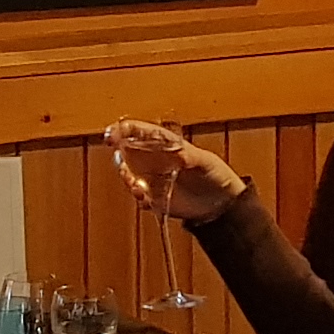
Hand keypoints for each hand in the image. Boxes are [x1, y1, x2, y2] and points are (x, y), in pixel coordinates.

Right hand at [106, 119, 244, 222]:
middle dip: (119, 154)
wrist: (221, 204)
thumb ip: (191, 157)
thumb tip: (179, 154)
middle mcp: (154, 159)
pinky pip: (139, 196)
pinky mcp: (154, 198)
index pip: (140, 131)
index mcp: (166, 144)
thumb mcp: (206, 162)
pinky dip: (139, 197)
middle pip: (127, 152)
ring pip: (129, 175)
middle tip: (119, 160)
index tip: (112, 132)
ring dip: (127, 178)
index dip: (124, 130)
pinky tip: (145, 199)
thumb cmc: (216, 175)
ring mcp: (152, 179)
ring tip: (134, 184)